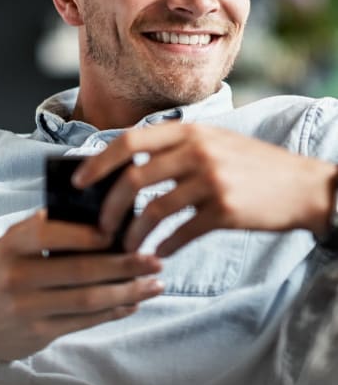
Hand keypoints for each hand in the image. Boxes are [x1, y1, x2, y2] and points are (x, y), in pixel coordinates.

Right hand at [0, 210, 162, 361]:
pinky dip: (113, 311)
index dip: (87, 234)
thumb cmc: (2, 270)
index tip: (119, 231)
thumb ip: (46, 228)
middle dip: (124, 265)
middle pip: (80, 270)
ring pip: (88, 300)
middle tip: (154, 260)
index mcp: (13, 245)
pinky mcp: (38, 333)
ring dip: (127, 292)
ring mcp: (27, 309)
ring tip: (154, 284)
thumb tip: (99, 214)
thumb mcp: (13, 243)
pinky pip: (84, 322)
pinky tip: (134, 302)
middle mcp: (18, 277)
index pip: (51, 233)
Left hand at [73, 122, 336, 255]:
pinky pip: (181, 233)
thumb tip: (131, 169)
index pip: (131, 141)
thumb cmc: (255, 165)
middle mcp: (198, 151)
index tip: (80, 182)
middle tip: (100, 227)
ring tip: (127, 248)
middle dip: (109, 207)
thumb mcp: (217, 141)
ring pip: (154, 210)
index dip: (99, 162)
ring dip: (133, 234)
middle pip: (134, 178)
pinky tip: (160, 253)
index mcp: (191, 131)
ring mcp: (211, 181)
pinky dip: (165, 246)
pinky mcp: (225, 211)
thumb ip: (179, 148)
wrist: (303, 186)